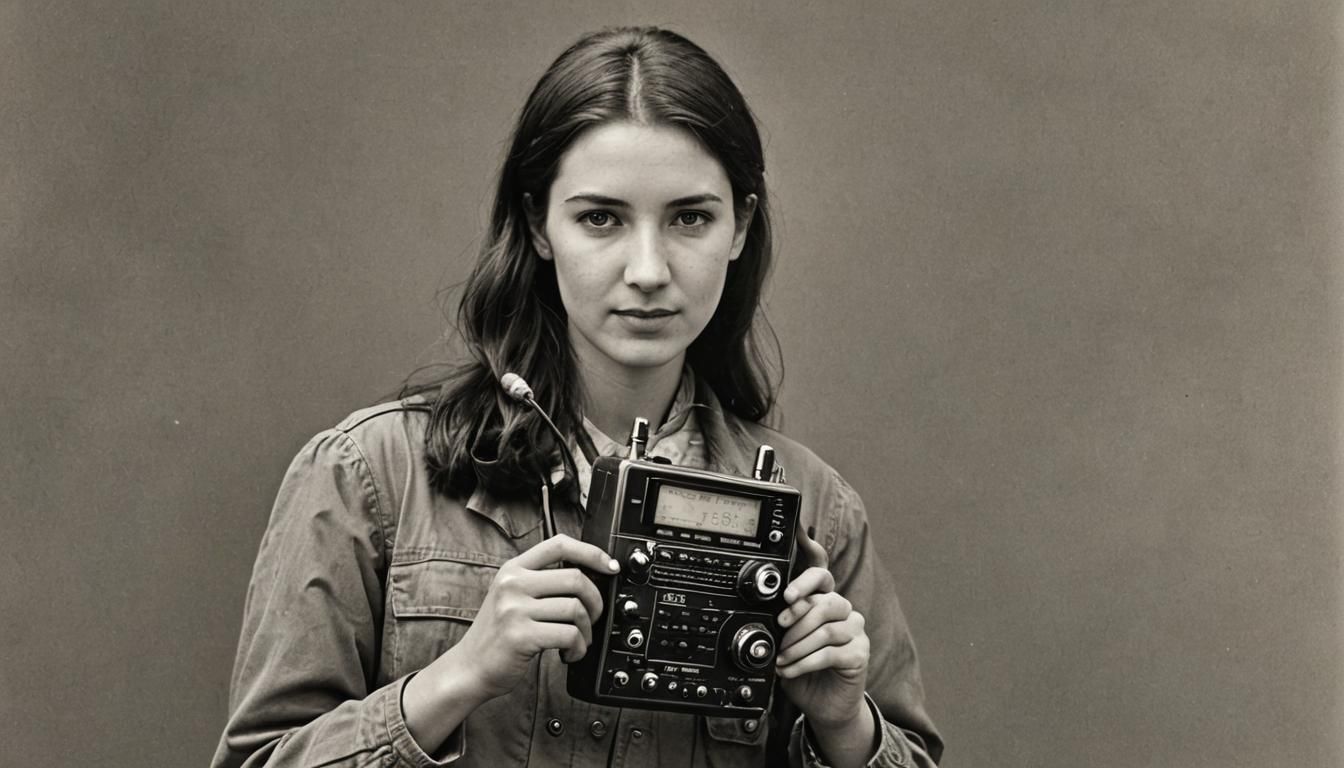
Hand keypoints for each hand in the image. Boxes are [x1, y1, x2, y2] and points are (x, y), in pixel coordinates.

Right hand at [402, 534, 618, 753]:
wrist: (469, 668)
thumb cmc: (497, 635)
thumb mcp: (511, 597)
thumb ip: (541, 583)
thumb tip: (589, 578)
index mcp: (513, 569)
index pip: (559, 544)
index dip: (592, 552)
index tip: (609, 566)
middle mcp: (513, 584)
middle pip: (576, 578)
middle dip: (595, 601)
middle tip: (592, 618)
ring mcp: (515, 609)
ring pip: (576, 608)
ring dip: (586, 630)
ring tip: (577, 641)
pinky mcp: (521, 636)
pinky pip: (569, 635)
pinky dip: (578, 648)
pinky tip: (569, 654)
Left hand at [776, 530, 869, 728]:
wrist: (825, 706)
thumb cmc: (807, 673)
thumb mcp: (789, 646)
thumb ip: (785, 628)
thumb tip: (772, 617)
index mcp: (826, 604)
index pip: (822, 578)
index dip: (805, 582)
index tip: (787, 596)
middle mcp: (845, 614)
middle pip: (826, 603)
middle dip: (797, 620)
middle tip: (779, 638)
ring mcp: (856, 634)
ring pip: (826, 630)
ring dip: (797, 647)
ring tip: (782, 660)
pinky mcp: (860, 655)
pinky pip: (829, 654)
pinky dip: (804, 663)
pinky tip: (790, 671)